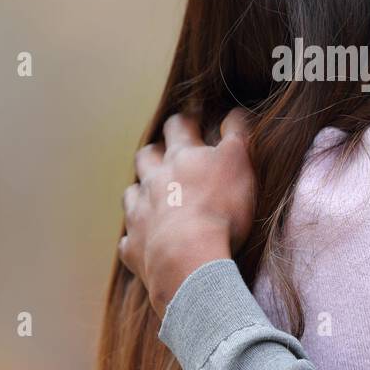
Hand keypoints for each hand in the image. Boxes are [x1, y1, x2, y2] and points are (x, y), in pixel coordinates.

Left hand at [119, 109, 255, 317]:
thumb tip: (235, 111)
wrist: (189, 258)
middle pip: (146, 157)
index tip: (193, 122)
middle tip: (166, 156)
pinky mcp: (135, 246)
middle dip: (155, 152)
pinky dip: (137, 239)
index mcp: (180, 157)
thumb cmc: (220, 207)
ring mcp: (140, 213)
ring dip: (141, 193)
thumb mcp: (239, 162)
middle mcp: (154, 180)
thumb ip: (238, 133)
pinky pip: (129, 240)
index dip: (185, 122)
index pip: (178, 127)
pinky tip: (145, 243)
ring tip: (152, 198)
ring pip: (132, 194)